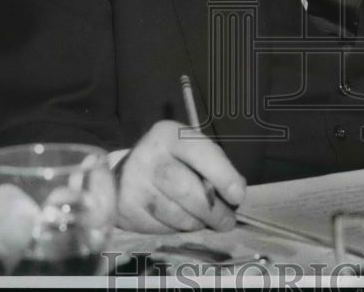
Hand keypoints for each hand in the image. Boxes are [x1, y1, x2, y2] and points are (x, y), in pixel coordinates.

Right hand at [116, 120, 245, 232]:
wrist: (126, 173)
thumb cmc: (171, 160)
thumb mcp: (191, 151)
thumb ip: (214, 166)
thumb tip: (236, 193)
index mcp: (168, 134)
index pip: (200, 153)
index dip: (223, 176)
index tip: (238, 196)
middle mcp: (147, 155)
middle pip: (186, 189)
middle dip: (213, 210)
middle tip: (227, 221)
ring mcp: (133, 182)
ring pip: (175, 213)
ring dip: (197, 222)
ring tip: (206, 221)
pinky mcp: (126, 208)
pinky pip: (161, 227)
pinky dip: (178, 229)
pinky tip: (182, 221)